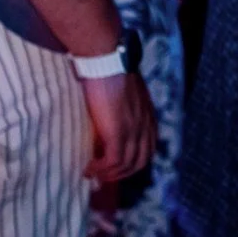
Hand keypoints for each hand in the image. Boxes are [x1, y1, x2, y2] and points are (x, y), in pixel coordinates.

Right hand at [81, 70, 155, 184]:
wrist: (106, 60)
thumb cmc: (110, 70)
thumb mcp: (124, 92)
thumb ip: (124, 105)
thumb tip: (111, 113)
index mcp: (148, 115)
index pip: (148, 147)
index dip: (133, 160)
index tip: (116, 166)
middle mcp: (145, 125)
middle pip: (141, 161)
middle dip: (122, 173)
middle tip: (103, 176)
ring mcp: (133, 130)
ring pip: (127, 165)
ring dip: (109, 174)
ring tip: (92, 174)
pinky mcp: (118, 132)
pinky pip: (114, 162)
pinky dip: (102, 169)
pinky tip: (89, 168)